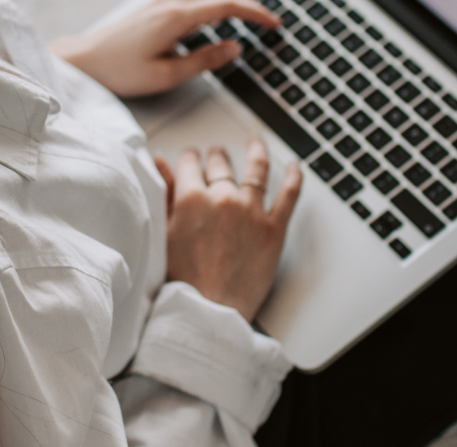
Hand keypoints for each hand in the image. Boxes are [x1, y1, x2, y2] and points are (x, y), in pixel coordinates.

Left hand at [50, 0, 280, 97]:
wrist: (86, 61)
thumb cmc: (121, 71)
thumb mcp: (166, 75)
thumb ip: (204, 60)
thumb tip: (235, 47)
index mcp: (176, 17)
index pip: (227, 5)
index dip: (255, 13)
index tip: (274, 23)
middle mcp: (170, 1)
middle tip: (272, 11)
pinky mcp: (154, 2)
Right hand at [157, 136, 302, 321]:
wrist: (208, 313)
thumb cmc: (181, 281)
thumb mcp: (163, 233)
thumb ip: (163, 194)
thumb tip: (160, 163)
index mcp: (191, 198)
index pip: (190, 163)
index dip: (189, 159)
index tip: (190, 159)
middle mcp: (223, 197)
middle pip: (221, 164)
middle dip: (216, 157)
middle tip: (216, 155)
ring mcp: (252, 211)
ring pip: (257, 169)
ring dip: (256, 151)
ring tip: (255, 143)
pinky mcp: (274, 229)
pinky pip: (289, 195)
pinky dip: (295, 177)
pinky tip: (295, 166)